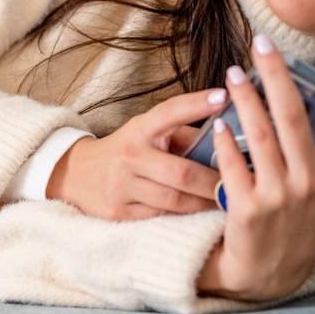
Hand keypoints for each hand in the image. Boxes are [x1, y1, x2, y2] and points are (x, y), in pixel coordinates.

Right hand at [46, 88, 230, 220]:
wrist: (76, 175)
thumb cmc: (126, 151)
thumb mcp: (147, 133)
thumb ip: (182, 136)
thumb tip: (226, 142)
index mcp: (141, 129)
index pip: (170, 112)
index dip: (196, 104)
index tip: (223, 96)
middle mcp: (130, 156)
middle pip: (181, 173)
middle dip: (214, 182)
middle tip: (238, 186)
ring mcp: (122, 186)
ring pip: (174, 200)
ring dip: (203, 203)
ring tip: (225, 202)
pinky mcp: (119, 212)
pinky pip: (161, 216)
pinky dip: (184, 217)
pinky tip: (199, 216)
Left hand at [197, 34, 314, 301]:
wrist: (271, 272)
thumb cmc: (311, 225)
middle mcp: (314, 182)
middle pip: (293, 114)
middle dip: (275, 72)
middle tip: (260, 42)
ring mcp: (280, 195)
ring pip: (259, 132)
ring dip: (244, 96)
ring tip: (232, 73)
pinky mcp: (248, 207)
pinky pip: (233, 162)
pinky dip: (225, 138)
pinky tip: (219, 119)